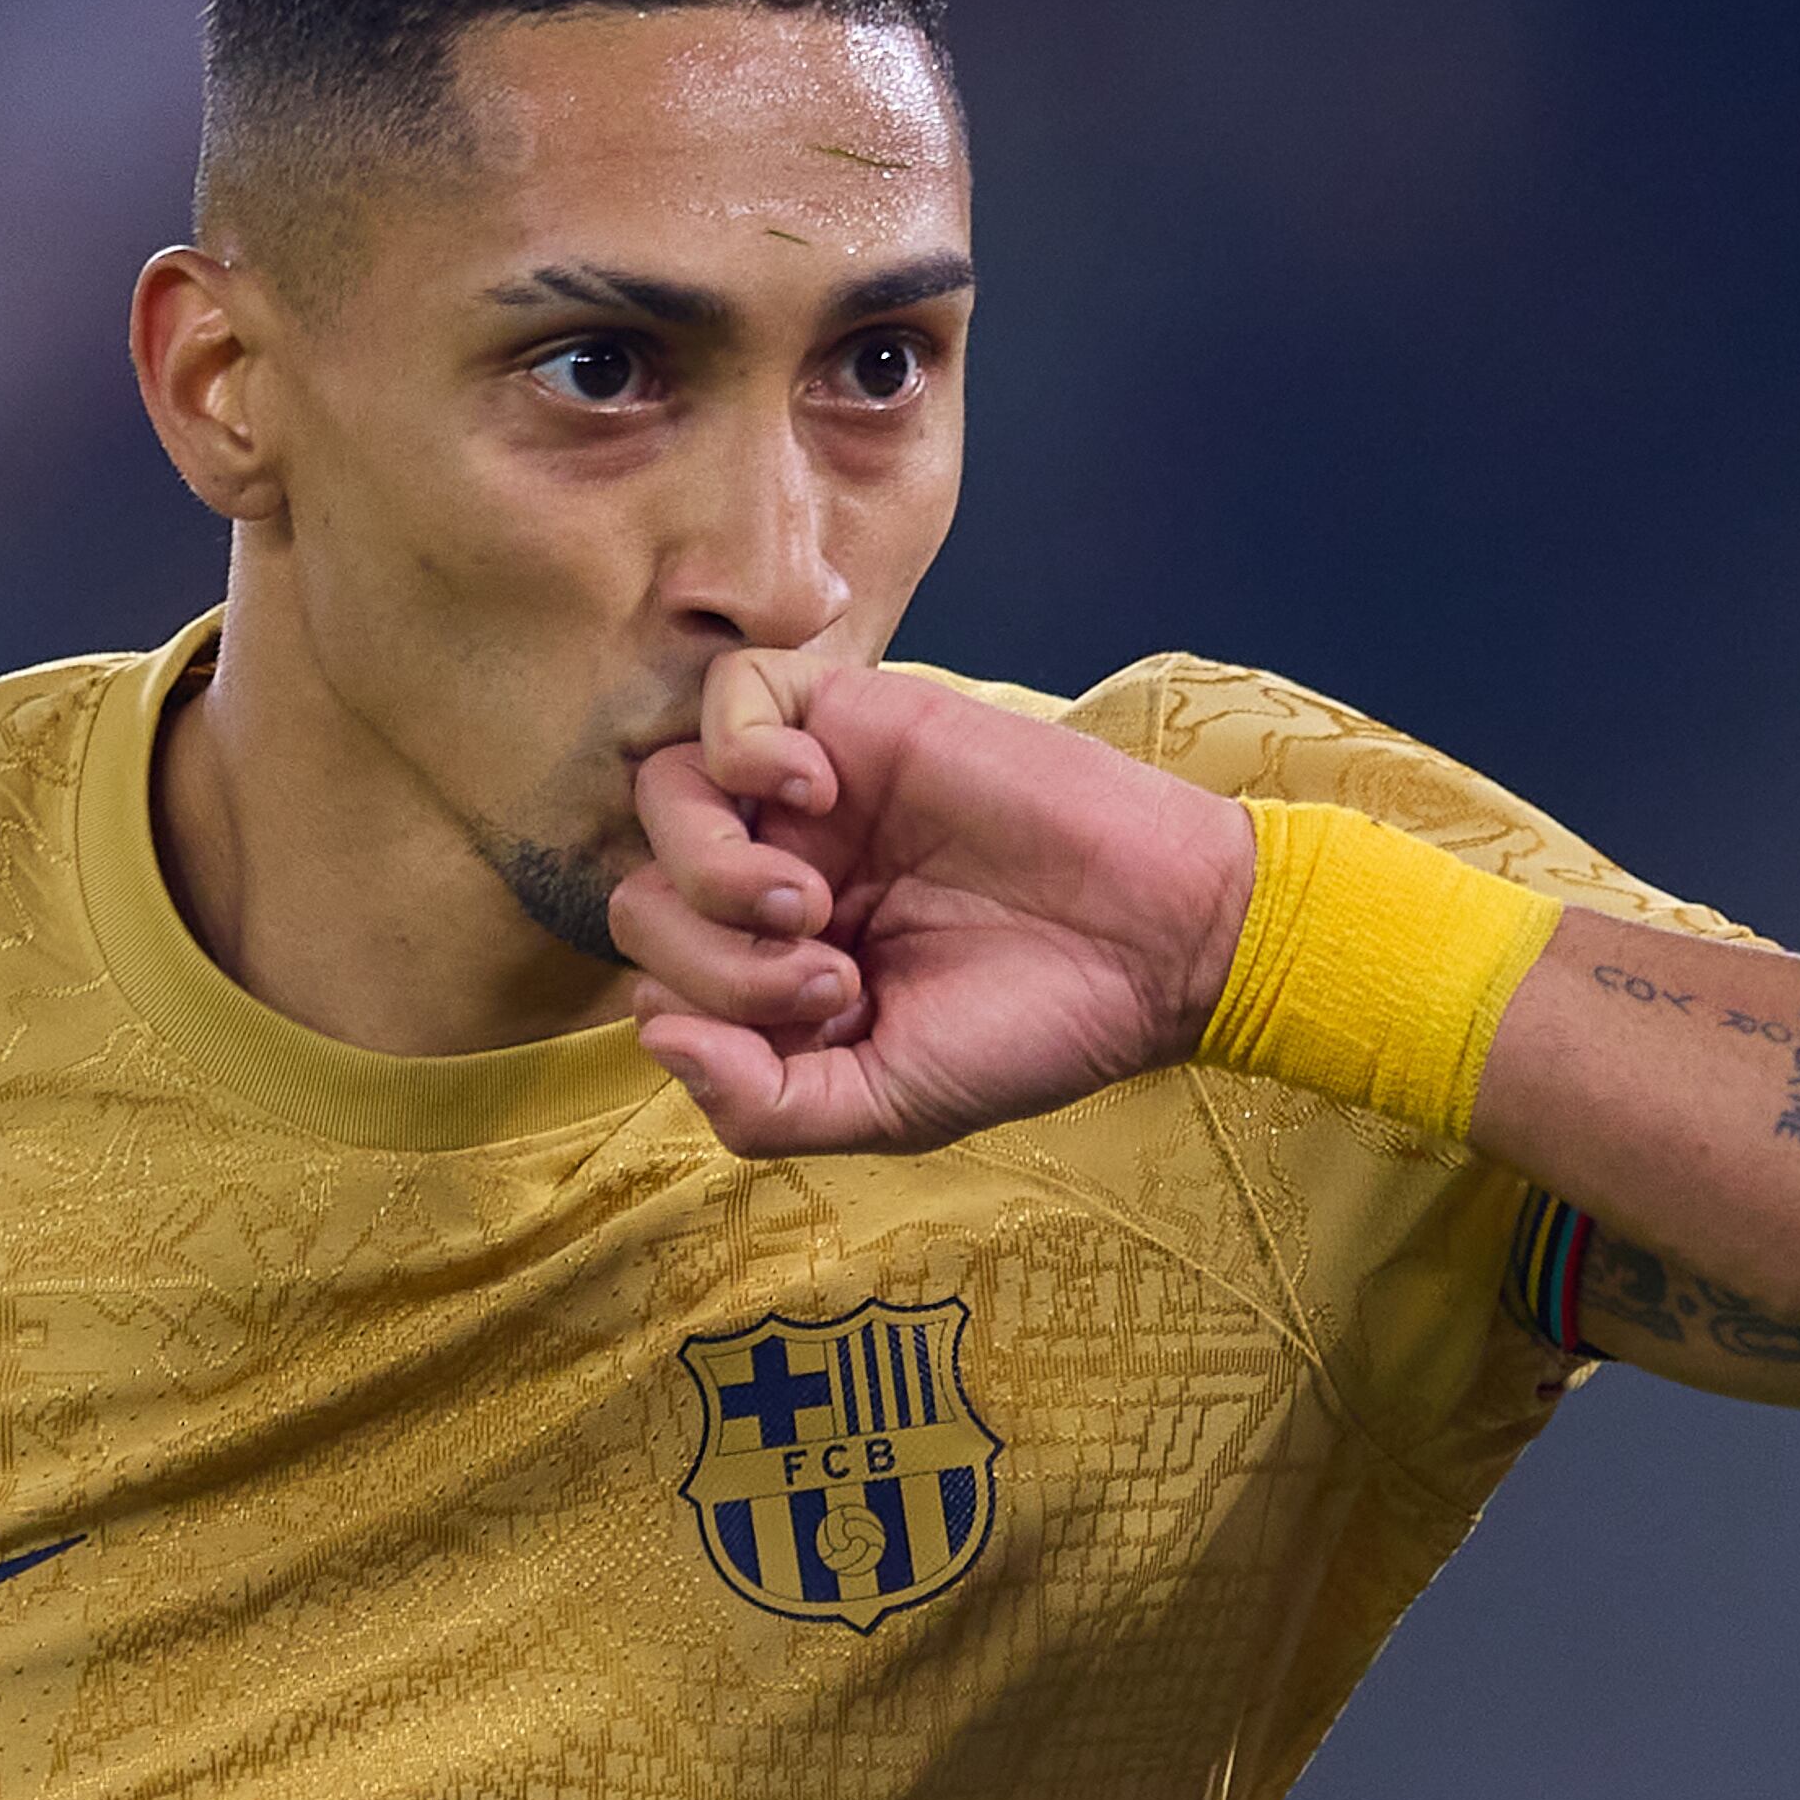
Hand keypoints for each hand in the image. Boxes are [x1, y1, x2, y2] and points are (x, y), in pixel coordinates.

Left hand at [610, 653, 1255, 1155]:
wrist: (1157, 938)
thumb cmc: (1033, 1025)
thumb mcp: (887, 1104)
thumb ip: (760, 1100)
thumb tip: (655, 1036)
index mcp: (774, 975)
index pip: (654, 983)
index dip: (706, 1015)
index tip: (825, 1026)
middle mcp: (775, 880)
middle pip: (642, 899)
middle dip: (713, 958)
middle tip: (832, 976)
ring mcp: (808, 798)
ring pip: (665, 797)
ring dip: (714, 866)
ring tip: (813, 900)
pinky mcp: (850, 716)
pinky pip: (730, 695)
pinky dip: (742, 747)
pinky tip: (817, 790)